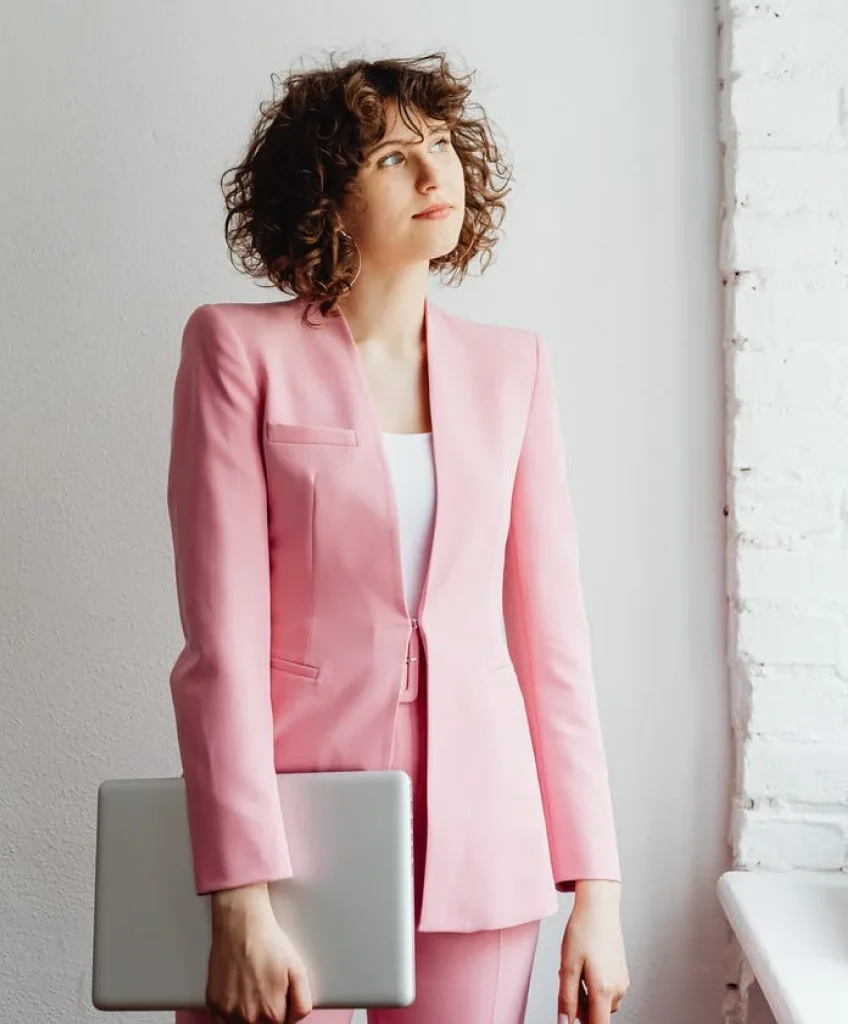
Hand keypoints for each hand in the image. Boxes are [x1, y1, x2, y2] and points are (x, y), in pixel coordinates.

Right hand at [206, 883, 312, 1023]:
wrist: (241, 924)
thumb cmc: (268, 943)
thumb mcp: (298, 970)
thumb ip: (302, 1003)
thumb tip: (296, 1019)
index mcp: (272, 1014)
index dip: (283, 1012)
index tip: (280, 998)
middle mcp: (248, 1019)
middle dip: (266, 1014)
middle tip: (266, 989)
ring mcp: (228, 1013)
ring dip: (248, 1015)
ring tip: (252, 988)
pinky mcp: (213, 1004)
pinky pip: (222, 1022)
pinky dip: (230, 1014)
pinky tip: (238, 994)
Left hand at [558, 881, 627, 1023]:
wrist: (599, 906)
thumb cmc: (583, 931)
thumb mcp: (568, 966)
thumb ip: (567, 999)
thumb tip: (564, 1022)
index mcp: (604, 991)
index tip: (575, 1020)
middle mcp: (618, 990)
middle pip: (596, 1015)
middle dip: (580, 1005)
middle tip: (567, 977)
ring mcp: (622, 982)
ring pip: (600, 1003)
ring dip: (586, 994)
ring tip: (576, 966)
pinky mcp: (622, 974)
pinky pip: (606, 990)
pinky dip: (594, 984)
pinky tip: (586, 963)